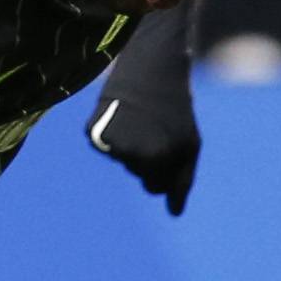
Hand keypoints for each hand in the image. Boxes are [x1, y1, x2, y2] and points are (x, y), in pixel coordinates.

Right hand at [88, 85, 199, 216]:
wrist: (152, 67)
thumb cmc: (176, 109)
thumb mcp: (189, 145)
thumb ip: (182, 181)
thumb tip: (175, 213)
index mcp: (157, 160)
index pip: (154, 187)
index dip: (164, 167)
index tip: (169, 142)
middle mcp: (130, 154)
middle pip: (136, 174)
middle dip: (147, 156)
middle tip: (155, 126)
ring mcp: (108, 142)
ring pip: (121, 160)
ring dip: (131, 143)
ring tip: (141, 118)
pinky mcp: (91, 131)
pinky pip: (104, 146)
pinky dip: (112, 134)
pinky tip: (122, 114)